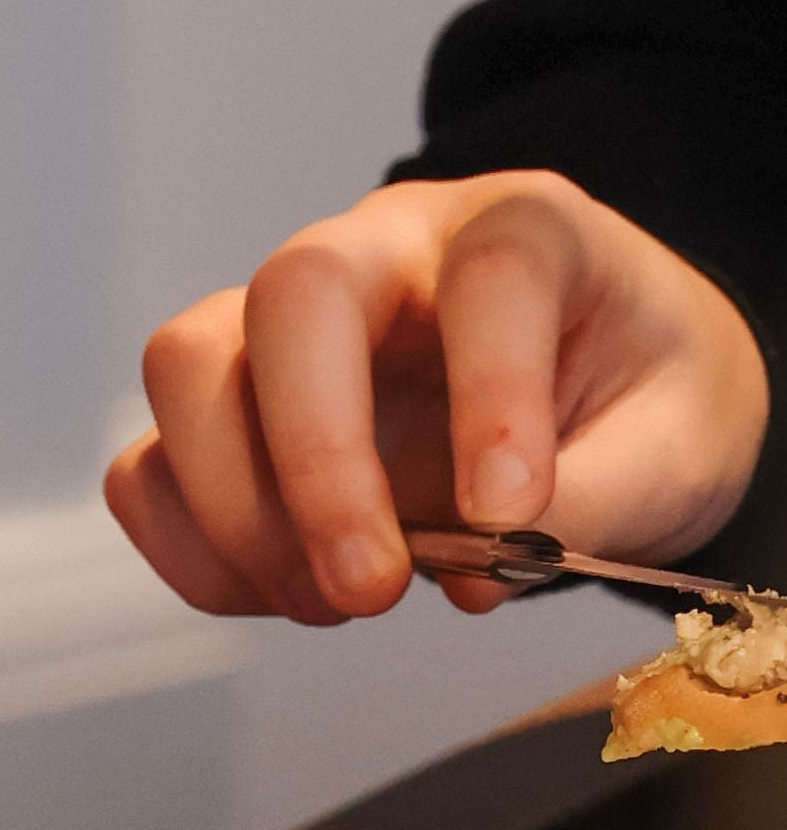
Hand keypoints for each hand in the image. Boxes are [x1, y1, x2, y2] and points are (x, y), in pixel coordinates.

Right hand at [108, 173, 764, 622]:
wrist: (600, 398)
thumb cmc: (641, 398)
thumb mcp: (680, 444)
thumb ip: (597, 499)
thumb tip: (471, 570)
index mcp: (521, 229)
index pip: (491, 275)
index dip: (493, 396)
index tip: (512, 516)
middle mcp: (382, 253)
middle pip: (293, 296)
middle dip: (316, 458)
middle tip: (371, 588)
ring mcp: (281, 327)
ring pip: (186, 366)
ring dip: (235, 508)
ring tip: (330, 600)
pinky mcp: (226, 410)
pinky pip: (148, 465)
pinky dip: (192, 549)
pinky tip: (279, 592)